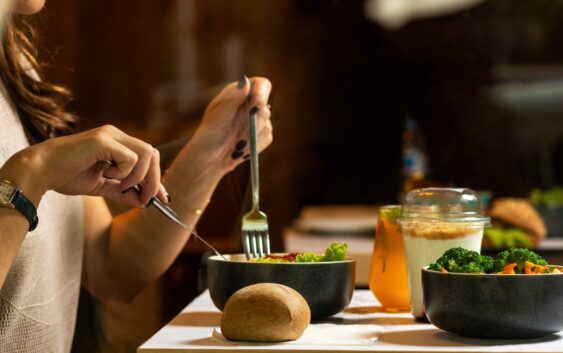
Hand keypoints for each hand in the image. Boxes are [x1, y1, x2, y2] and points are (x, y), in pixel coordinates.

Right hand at [1, 125, 166, 206]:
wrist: (40, 171)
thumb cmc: (66, 175)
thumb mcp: (101, 187)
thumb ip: (122, 192)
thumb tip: (143, 203)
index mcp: (117, 143)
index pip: (147, 157)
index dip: (157, 179)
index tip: (163, 199)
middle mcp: (116, 135)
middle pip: (152, 154)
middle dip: (154, 180)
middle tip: (146, 199)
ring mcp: (110, 135)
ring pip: (146, 154)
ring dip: (138, 177)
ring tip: (119, 185)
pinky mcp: (103, 140)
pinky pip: (130, 158)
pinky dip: (124, 173)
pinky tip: (105, 174)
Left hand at [190, 76, 272, 172]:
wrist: (209, 159)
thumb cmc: (208, 135)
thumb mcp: (217, 117)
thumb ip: (233, 100)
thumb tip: (246, 81)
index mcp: (239, 94)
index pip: (261, 85)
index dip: (262, 93)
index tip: (257, 105)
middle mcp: (250, 105)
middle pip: (266, 108)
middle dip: (253, 123)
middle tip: (238, 134)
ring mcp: (257, 121)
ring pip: (267, 126)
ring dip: (251, 137)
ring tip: (235, 143)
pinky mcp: (261, 136)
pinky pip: (267, 138)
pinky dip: (254, 146)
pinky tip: (240, 149)